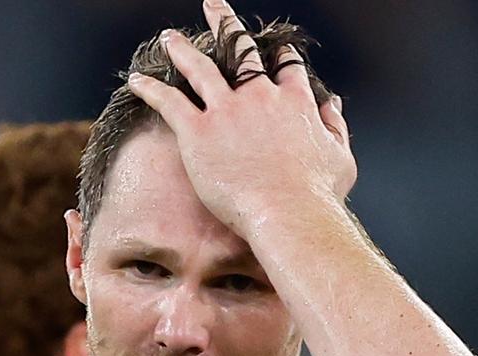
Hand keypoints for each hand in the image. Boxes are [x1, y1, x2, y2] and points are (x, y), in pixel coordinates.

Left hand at [127, 0, 355, 235]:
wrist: (288, 213)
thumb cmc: (317, 195)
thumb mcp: (341, 157)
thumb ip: (336, 125)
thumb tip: (334, 102)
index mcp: (295, 102)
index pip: (286, 67)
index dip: (278, 56)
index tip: (273, 49)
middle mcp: (260, 97)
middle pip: (241, 52)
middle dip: (227, 25)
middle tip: (214, 7)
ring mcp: (228, 111)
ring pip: (201, 68)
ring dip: (183, 50)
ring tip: (170, 38)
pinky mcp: (199, 131)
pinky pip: (169, 102)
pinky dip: (150, 89)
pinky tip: (136, 81)